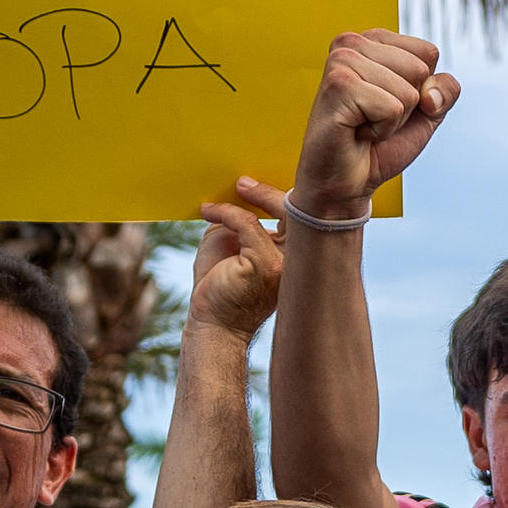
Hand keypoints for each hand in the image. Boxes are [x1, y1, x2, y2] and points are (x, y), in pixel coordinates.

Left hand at [189, 179, 287, 342]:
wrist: (211, 324)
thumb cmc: (218, 288)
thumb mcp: (230, 244)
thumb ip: (240, 221)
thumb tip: (239, 189)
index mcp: (295, 259)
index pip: (299, 218)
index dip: (278, 196)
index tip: (250, 184)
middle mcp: (298, 262)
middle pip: (298, 211)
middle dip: (270, 192)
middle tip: (242, 182)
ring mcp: (285, 264)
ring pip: (278, 212)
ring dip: (248, 197)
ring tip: (219, 199)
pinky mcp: (265, 264)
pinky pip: (247, 223)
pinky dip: (226, 213)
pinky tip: (208, 212)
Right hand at [291, 28, 457, 217]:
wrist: (347, 182)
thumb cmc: (381, 145)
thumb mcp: (427, 113)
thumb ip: (445, 90)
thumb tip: (430, 95)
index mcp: (373, 40)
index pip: (428, 53)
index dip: (422, 89)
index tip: (389, 104)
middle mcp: (353, 43)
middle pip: (420, 69)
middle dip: (407, 106)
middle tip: (373, 117)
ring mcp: (342, 60)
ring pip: (408, 91)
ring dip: (393, 120)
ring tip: (364, 124)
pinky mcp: (338, 84)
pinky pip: (392, 108)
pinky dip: (381, 130)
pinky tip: (356, 131)